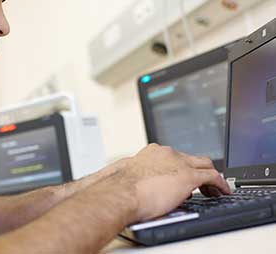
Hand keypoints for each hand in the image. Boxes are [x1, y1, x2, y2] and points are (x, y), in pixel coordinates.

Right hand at [108, 144, 230, 221]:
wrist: (123, 192)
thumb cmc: (121, 189)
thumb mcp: (129, 177)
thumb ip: (141, 177)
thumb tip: (143, 187)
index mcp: (152, 152)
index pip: (173, 157)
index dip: (180, 167)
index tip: (180, 178)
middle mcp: (167, 153)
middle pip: (191, 158)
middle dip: (198, 170)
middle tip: (202, 185)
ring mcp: (179, 162)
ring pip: (204, 164)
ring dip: (210, 177)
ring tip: (213, 191)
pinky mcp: (189, 176)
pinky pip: (213, 176)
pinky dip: (220, 184)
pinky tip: (223, 192)